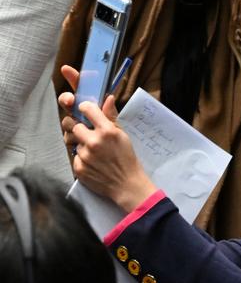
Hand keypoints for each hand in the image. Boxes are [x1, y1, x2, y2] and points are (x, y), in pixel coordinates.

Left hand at [58, 66, 156, 211]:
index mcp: (107, 131)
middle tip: (86, 133)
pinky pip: (74, 156)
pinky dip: (82, 158)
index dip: (85, 109)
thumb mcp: (123, 135)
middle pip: (72, 124)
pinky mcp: (79, 168)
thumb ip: (111, 117)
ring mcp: (85, 155)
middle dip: (77, 127)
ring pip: (73, 142)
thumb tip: (108, 98)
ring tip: (94, 152)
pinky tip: (93, 163)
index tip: (86, 111)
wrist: (127, 184)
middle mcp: (94, 141)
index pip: (86, 108)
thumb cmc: (127, 159)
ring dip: (81, 145)